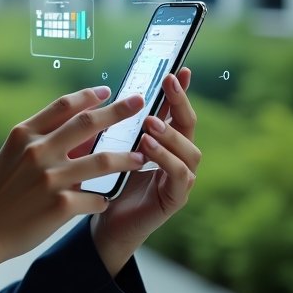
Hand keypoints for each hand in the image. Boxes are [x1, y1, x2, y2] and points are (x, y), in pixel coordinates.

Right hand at [0, 87, 147, 276]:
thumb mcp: (12, 156)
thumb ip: (41, 141)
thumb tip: (77, 131)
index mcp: (24, 134)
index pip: (62, 106)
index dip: (87, 96)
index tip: (106, 91)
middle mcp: (37, 151)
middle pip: (87, 123)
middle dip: (118, 111)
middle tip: (139, 102)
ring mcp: (50, 178)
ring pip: (101, 161)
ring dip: (125, 158)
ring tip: (140, 158)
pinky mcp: (60, 206)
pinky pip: (95, 198)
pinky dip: (102, 200)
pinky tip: (104, 202)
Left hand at [89, 69, 200, 276]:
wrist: (102, 224)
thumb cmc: (106, 183)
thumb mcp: (109, 148)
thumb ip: (116, 126)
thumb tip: (109, 93)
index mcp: (164, 143)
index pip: (175, 112)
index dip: (179, 91)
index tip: (179, 67)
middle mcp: (178, 158)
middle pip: (189, 126)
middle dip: (180, 103)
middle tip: (168, 83)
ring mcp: (180, 180)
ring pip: (190, 151)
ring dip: (170, 134)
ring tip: (150, 123)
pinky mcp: (175, 199)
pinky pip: (180, 177)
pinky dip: (166, 161)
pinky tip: (147, 150)